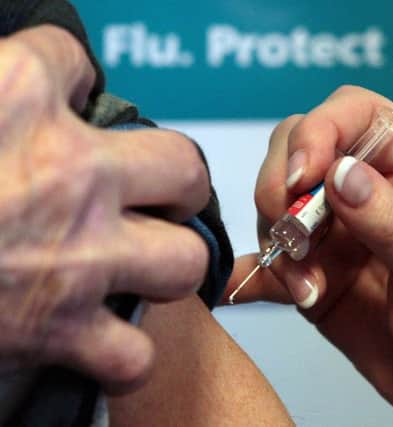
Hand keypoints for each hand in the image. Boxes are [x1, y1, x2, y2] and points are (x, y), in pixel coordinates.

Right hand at [0, 25, 209, 392]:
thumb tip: (34, 84)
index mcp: (14, 98)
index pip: (71, 63)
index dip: (70, 79)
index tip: (65, 97)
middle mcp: (67, 173)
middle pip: (181, 164)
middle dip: (175, 180)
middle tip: (155, 192)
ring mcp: (76, 257)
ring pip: (183, 259)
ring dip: (169, 264)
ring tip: (143, 261)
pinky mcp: (57, 331)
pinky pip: (131, 355)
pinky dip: (124, 355)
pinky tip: (107, 340)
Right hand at [225, 86, 392, 424]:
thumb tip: (341, 174)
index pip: (359, 115)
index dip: (322, 128)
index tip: (304, 175)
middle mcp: (371, 198)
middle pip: (301, 150)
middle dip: (282, 185)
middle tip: (294, 236)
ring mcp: (339, 238)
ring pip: (279, 207)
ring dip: (277, 243)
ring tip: (306, 289)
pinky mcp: (316, 278)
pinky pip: (270, 265)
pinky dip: (251, 274)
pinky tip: (241, 289)